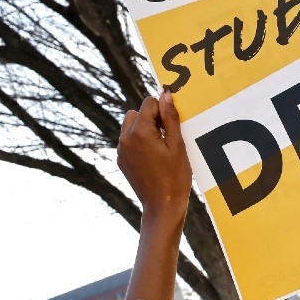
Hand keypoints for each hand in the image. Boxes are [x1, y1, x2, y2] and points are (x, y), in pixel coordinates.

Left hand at [118, 92, 190, 220]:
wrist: (162, 205)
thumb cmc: (175, 176)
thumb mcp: (177, 145)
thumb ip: (170, 117)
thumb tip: (165, 95)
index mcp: (140, 132)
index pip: (149, 103)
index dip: (163, 110)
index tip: (173, 125)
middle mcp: (125, 138)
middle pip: (136, 113)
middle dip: (152, 118)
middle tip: (168, 136)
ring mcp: (121, 150)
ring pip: (130, 126)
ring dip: (145, 130)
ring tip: (161, 147)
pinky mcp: (122, 160)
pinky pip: (129, 142)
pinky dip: (140, 143)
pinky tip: (154, 158)